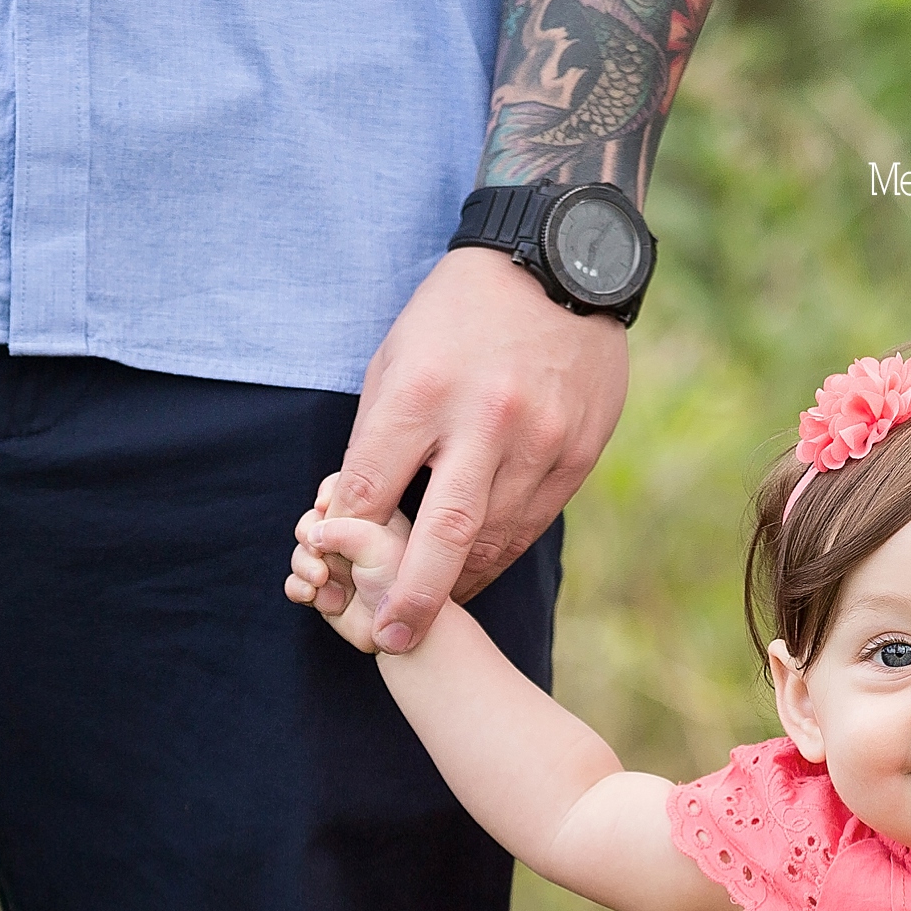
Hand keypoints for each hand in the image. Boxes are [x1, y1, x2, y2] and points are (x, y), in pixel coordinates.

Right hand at [285, 495, 411, 655]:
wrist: (408, 635)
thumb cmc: (402, 584)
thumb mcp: (376, 543)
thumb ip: (344, 529)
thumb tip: (313, 534)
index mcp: (375, 515)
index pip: (341, 489)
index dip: (327, 497)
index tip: (325, 507)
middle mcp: (355, 539)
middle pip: (313, 520)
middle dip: (308, 534)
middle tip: (318, 550)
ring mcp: (340, 566)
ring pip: (302, 552)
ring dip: (303, 564)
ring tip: (320, 578)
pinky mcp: (328, 593)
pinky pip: (297, 584)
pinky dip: (298, 588)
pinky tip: (310, 594)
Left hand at [318, 249, 626, 653]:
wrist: (558, 267)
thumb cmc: (458, 314)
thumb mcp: (398, 354)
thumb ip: (377, 433)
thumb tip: (354, 512)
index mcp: (425, 389)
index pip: (374, 485)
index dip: (349, 537)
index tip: (334, 569)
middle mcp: (485, 419)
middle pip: (443, 532)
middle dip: (412, 596)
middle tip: (390, 642)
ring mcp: (539, 441)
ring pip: (493, 538)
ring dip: (457, 582)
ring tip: (428, 610)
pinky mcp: (576, 454)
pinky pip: (531, 523)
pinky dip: (498, 554)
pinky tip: (473, 571)